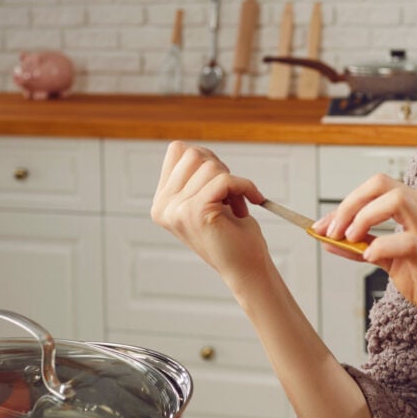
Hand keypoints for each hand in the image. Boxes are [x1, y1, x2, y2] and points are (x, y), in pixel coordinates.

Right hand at [151, 141, 269, 291]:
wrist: (247, 268)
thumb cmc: (232, 233)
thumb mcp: (206, 199)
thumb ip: (192, 177)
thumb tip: (190, 149)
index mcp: (162, 202)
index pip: (178, 150)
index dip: (206, 158)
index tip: (220, 181)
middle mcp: (164, 206)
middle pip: (193, 154)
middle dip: (221, 168)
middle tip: (231, 194)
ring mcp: (177, 210)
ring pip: (211, 167)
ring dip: (234, 182)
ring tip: (237, 205)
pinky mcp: (196, 212)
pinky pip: (225, 180)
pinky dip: (246, 186)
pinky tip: (253, 200)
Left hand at [315, 174, 416, 350]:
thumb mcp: (392, 259)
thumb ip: (364, 245)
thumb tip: (330, 238)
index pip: (378, 187)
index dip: (346, 203)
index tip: (323, 225)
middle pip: (383, 184)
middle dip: (349, 204)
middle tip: (331, 231)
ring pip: (396, 200)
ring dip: (363, 217)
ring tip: (349, 239)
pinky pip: (406, 241)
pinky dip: (381, 246)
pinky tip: (369, 258)